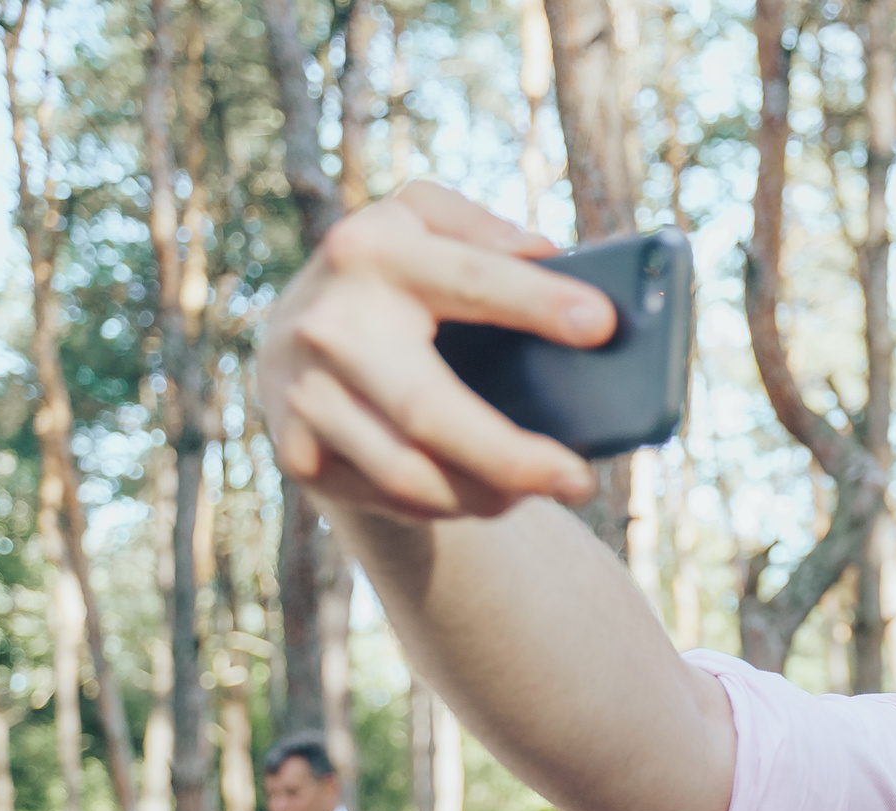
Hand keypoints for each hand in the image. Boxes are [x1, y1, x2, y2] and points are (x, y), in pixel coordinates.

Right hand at [256, 182, 611, 521]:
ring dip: (489, 495)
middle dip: (511, 456)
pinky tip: (488, 493)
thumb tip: (545, 254)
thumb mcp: (421, 222)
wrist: (294, 337)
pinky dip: (451, 504)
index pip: (468, 279)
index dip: (535, 301)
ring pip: (411, 475)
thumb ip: (479, 228)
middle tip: (580, 480)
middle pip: (430, 410)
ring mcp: (307, 395)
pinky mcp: (299, 451)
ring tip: (543, 489)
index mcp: (372, 253)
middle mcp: (331, 325)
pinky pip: (391, 498)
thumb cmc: (389, 275)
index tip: (601, 324)